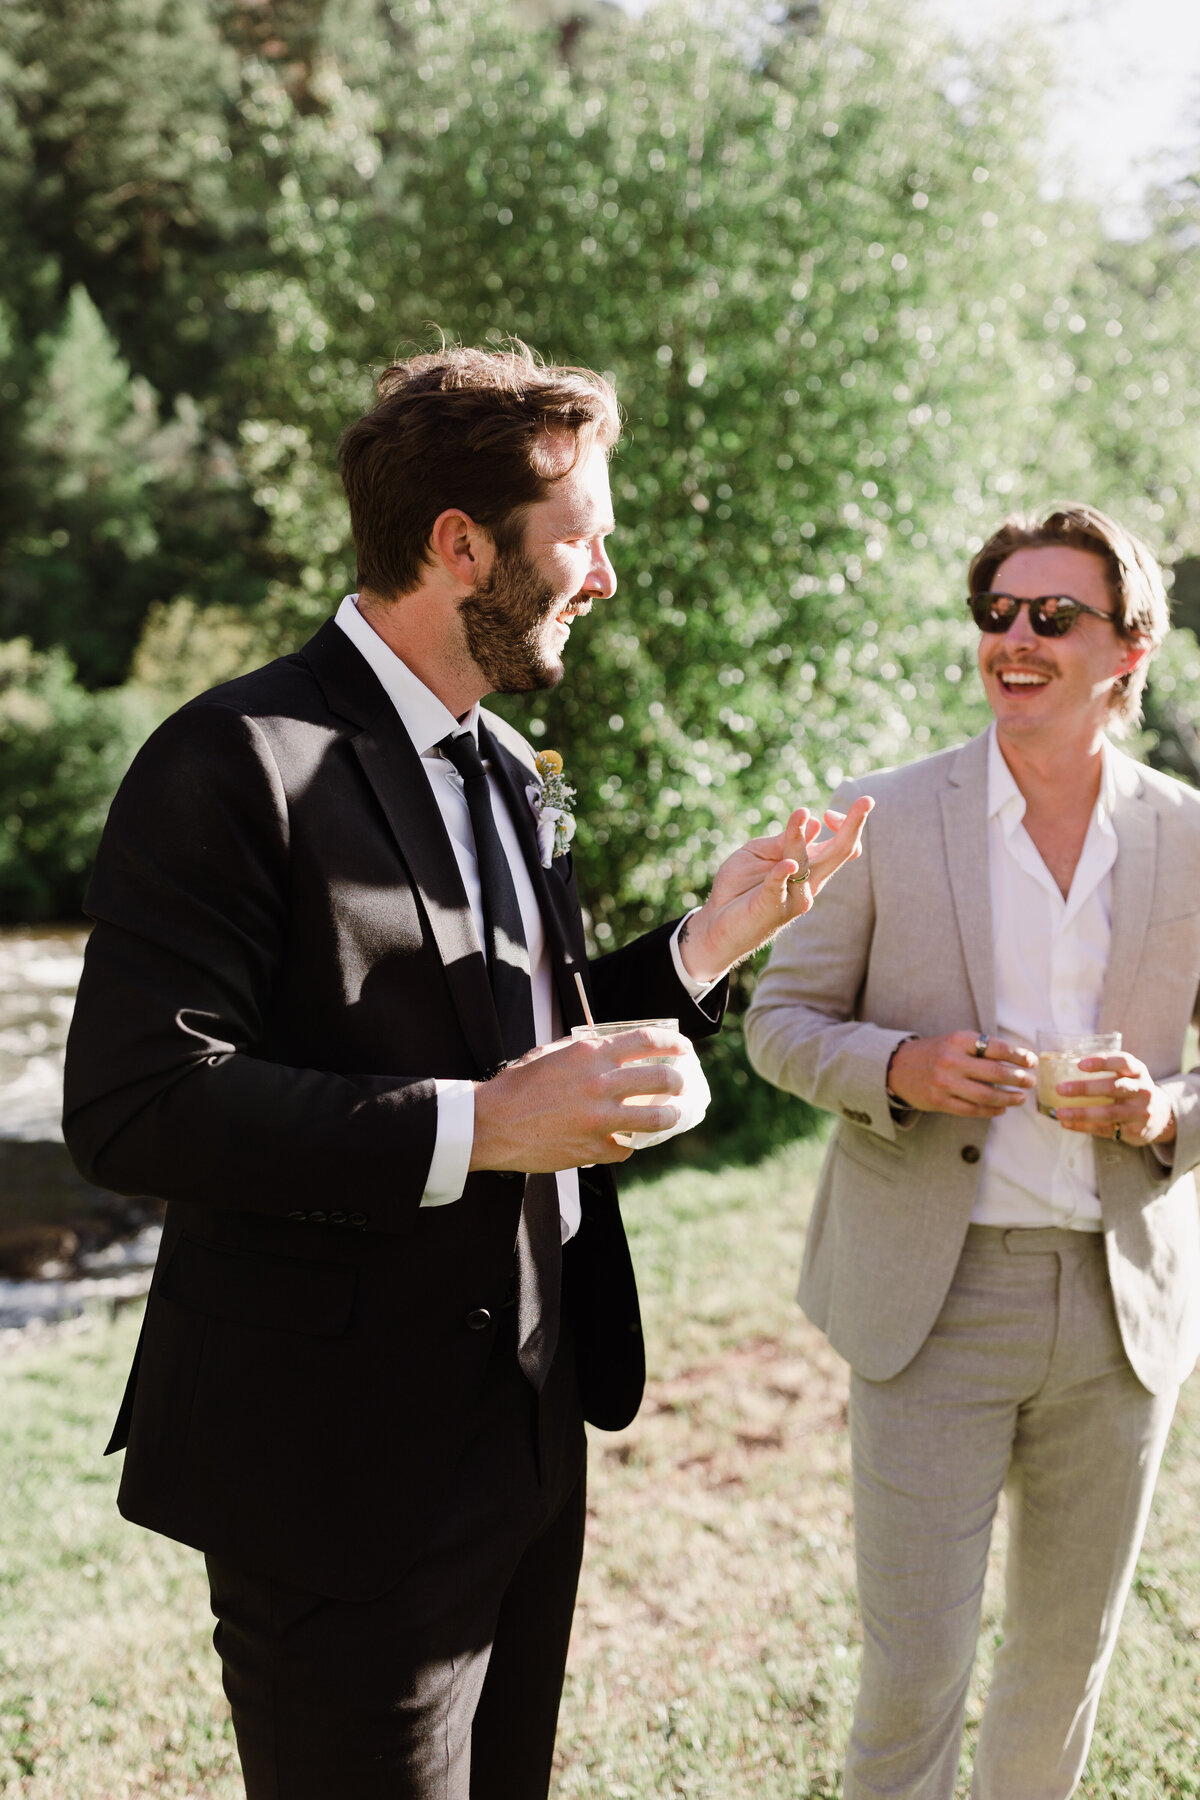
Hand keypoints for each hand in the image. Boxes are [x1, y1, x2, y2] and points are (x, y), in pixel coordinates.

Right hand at [469, 1026, 689, 1171]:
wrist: (491, 1124)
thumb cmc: (516, 1086)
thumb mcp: (550, 1054)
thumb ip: (581, 1050)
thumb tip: (607, 1046)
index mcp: (589, 1054)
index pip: (646, 1040)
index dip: (672, 1043)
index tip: (683, 1047)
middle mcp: (600, 1083)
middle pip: (661, 1079)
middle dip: (678, 1081)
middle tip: (681, 1084)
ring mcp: (599, 1118)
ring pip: (656, 1118)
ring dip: (669, 1116)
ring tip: (671, 1115)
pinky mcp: (592, 1147)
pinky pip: (625, 1149)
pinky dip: (626, 1146)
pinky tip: (624, 1143)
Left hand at [678, 796, 873, 983]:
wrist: (716, 921)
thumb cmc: (739, 887)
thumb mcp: (758, 853)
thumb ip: (782, 841)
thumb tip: (815, 822)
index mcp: (809, 867)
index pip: (842, 846)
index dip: (847, 824)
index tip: (830, 813)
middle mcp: (809, 882)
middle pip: (841, 852)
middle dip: (854, 825)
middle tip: (867, 800)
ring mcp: (794, 897)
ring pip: (806, 862)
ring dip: (800, 838)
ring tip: (799, 814)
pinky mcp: (773, 908)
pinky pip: (780, 886)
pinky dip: (783, 873)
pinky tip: (787, 864)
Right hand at [887, 1031, 1036, 1116]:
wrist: (896, 1067)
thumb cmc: (933, 1053)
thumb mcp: (953, 1041)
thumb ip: (979, 1048)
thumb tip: (1016, 1059)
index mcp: (957, 1040)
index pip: (996, 1047)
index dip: (1018, 1056)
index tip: (1031, 1061)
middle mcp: (951, 1060)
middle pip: (996, 1072)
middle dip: (1019, 1078)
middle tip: (1031, 1082)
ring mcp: (944, 1083)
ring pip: (987, 1094)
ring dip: (1008, 1098)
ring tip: (1019, 1098)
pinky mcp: (939, 1102)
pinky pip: (972, 1109)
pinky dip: (990, 1110)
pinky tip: (1001, 1109)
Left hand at [1055, 1052, 1176, 1146]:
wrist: (1160, 1116)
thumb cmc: (1133, 1090)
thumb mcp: (1129, 1075)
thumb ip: (1107, 1069)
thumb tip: (1064, 1065)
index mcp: (1138, 1071)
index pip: (1123, 1062)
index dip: (1101, 1062)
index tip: (1080, 1064)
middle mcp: (1142, 1091)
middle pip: (1113, 1087)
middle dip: (1085, 1088)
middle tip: (1060, 1089)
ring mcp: (1140, 1112)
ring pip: (1109, 1112)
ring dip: (1081, 1113)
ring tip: (1059, 1113)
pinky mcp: (1135, 1130)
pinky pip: (1106, 1129)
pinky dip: (1084, 1127)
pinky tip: (1067, 1124)